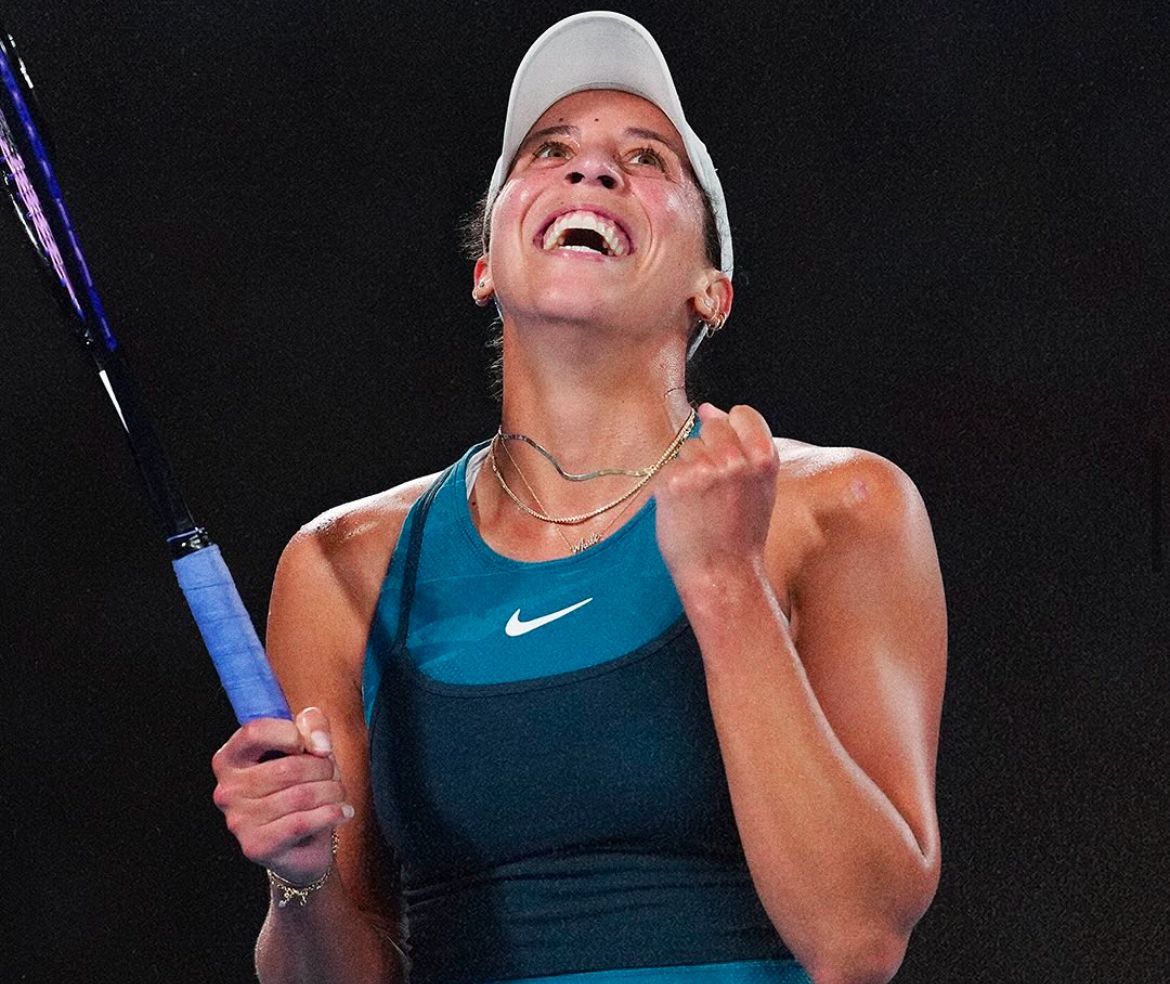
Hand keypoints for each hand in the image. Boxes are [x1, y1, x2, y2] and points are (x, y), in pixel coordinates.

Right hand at [211, 706, 352, 885]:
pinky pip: (303, 822)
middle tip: (333, 775)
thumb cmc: (300, 784)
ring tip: (337, 794)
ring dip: (332, 791)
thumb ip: (312, 724)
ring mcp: (239, 821)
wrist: (302, 842)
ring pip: (301, 795)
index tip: (312, 746)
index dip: (291, 732)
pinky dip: (332, 814)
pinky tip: (342, 812)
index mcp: (230, 759)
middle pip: (288, 767)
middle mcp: (227, 790)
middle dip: (324, 768)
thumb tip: (319, 746)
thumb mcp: (307, 744)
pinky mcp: (257, 845)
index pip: (255, 731)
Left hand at [655, 403, 778, 583]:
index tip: (729, 448)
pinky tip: (685, 510)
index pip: (742, 414)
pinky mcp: (674, 483)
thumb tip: (708, 408)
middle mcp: (734, 461)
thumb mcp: (759, 487)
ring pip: (688, 449)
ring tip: (701, 504)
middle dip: (709, 449)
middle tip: (715, 489)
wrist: (721, 574)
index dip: (732, 428)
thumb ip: (742, 446)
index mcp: (764, 460)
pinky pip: (669, 469)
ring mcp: (703, 471)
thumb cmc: (740, 533)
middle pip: (712, 426)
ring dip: (689, 469)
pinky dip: (672, 487)